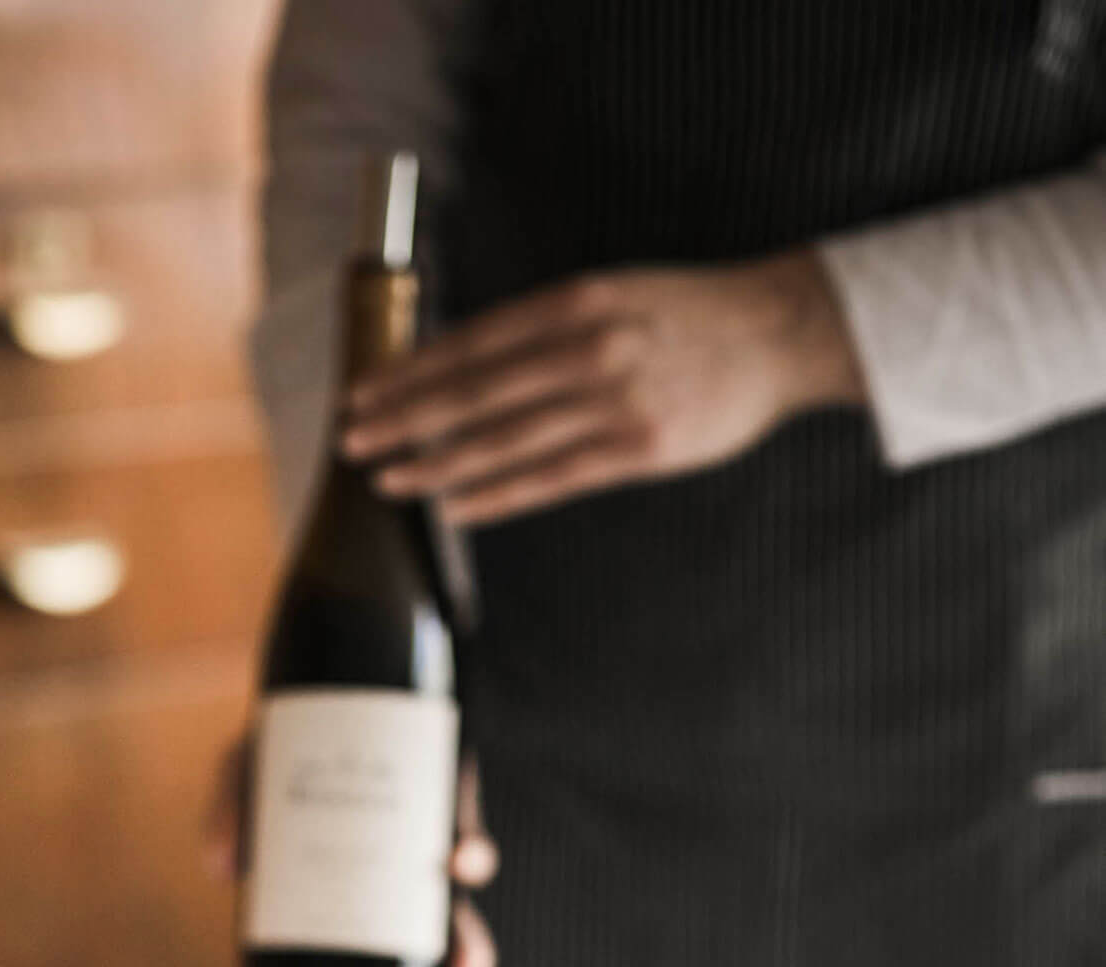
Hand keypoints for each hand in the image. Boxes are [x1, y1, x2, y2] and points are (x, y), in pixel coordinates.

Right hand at [204, 741, 498, 966]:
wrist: (350, 669)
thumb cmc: (286, 735)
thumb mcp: (243, 766)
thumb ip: (229, 808)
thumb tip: (221, 866)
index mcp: (314, 909)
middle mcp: (372, 899)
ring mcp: (417, 867)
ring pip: (444, 931)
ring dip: (463, 955)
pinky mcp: (451, 817)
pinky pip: (470, 848)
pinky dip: (472, 857)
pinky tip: (467, 866)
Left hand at [341, 250, 864, 525]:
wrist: (778, 333)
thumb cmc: (686, 317)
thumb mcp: (612, 296)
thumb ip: (546, 327)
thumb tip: (464, 364)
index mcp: (576, 302)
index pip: (471, 343)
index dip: (409, 372)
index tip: (362, 392)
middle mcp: (588, 349)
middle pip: (474, 392)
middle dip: (403, 419)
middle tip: (351, 439)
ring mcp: (614, 402)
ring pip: (504, 441)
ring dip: (437, 464)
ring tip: (389, 479)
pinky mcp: (637, 449)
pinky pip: (550, 479)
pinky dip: (496, 495)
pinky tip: (454, 508)